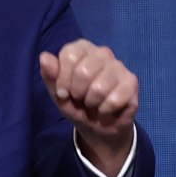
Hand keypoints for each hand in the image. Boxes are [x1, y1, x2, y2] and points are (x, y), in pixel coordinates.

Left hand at [39, 39, 138, 176]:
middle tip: (80, 99)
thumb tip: (44, 56)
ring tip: (93, 104)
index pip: (70, 54)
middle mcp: (103, 53)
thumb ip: (50, 75)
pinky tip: (106, 109)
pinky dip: (104, 110)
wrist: (98, 127)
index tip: (63, 92)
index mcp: (82, 49)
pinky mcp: (132, 82)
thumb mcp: (58, 93)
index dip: (63, 79)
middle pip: (83, 71)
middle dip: (77, 93)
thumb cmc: (76, 104)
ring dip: (91, 103)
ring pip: (99, 87)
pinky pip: (114, 99)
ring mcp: (119, 66)